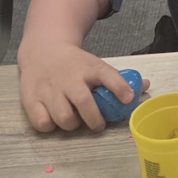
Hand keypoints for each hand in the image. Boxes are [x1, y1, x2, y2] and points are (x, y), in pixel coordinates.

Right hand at [19, 41, 149, 132]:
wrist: (43, 50)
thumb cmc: (75, 64)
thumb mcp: (96, 65)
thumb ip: (118, 79)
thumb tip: (146, 85)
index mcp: (90, 68)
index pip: (107, 74)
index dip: (119, 86)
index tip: (128, 99)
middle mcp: (70, 78)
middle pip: (84, 102)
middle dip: (94, 119)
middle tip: (99, 125)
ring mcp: (50, 90)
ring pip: (64, 117)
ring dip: (72, 125)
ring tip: (75, 121)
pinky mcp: (32, 100)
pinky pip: (43, 123)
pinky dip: (50, 127)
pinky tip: (55, 120)